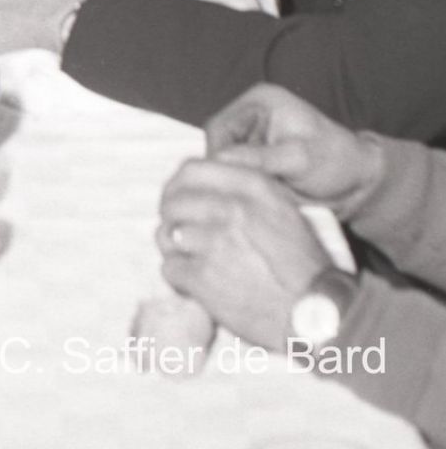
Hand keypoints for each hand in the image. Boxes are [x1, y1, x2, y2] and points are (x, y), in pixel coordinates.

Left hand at [156, 159, 328, 348]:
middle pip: (173, 201)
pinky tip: (196, 284)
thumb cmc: (306, 267)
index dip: (178, 185)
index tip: (178, 198)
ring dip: (175, 249)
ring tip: (191, 260)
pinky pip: (170, 269)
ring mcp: (215, 243)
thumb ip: (249, 191)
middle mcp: (231, 209)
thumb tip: (211, 184)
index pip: (191, 169)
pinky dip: (180, 279)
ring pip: (168, 234)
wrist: (318, 316)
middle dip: (171, 217)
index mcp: (253, 188)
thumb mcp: (287, 212)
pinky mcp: (204, 278)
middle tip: (180, 232)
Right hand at [204, 84, 385, 215]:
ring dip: (235, 181)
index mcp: (259, 101)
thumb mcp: (299, 159)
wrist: (359, 185)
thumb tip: (221, 162)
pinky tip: (256, 198)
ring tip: (252, 197)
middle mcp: (251, 116)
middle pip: (218, 145)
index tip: (225, 184)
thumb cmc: (336, 163)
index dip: (217, 157)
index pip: (218, 128)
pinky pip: (237, 173)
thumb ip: (260, 159)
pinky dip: (243, 187)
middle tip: (240, 195)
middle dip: (227, 171)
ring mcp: (253, 138)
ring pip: (225, 162)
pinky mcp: (257, 159)